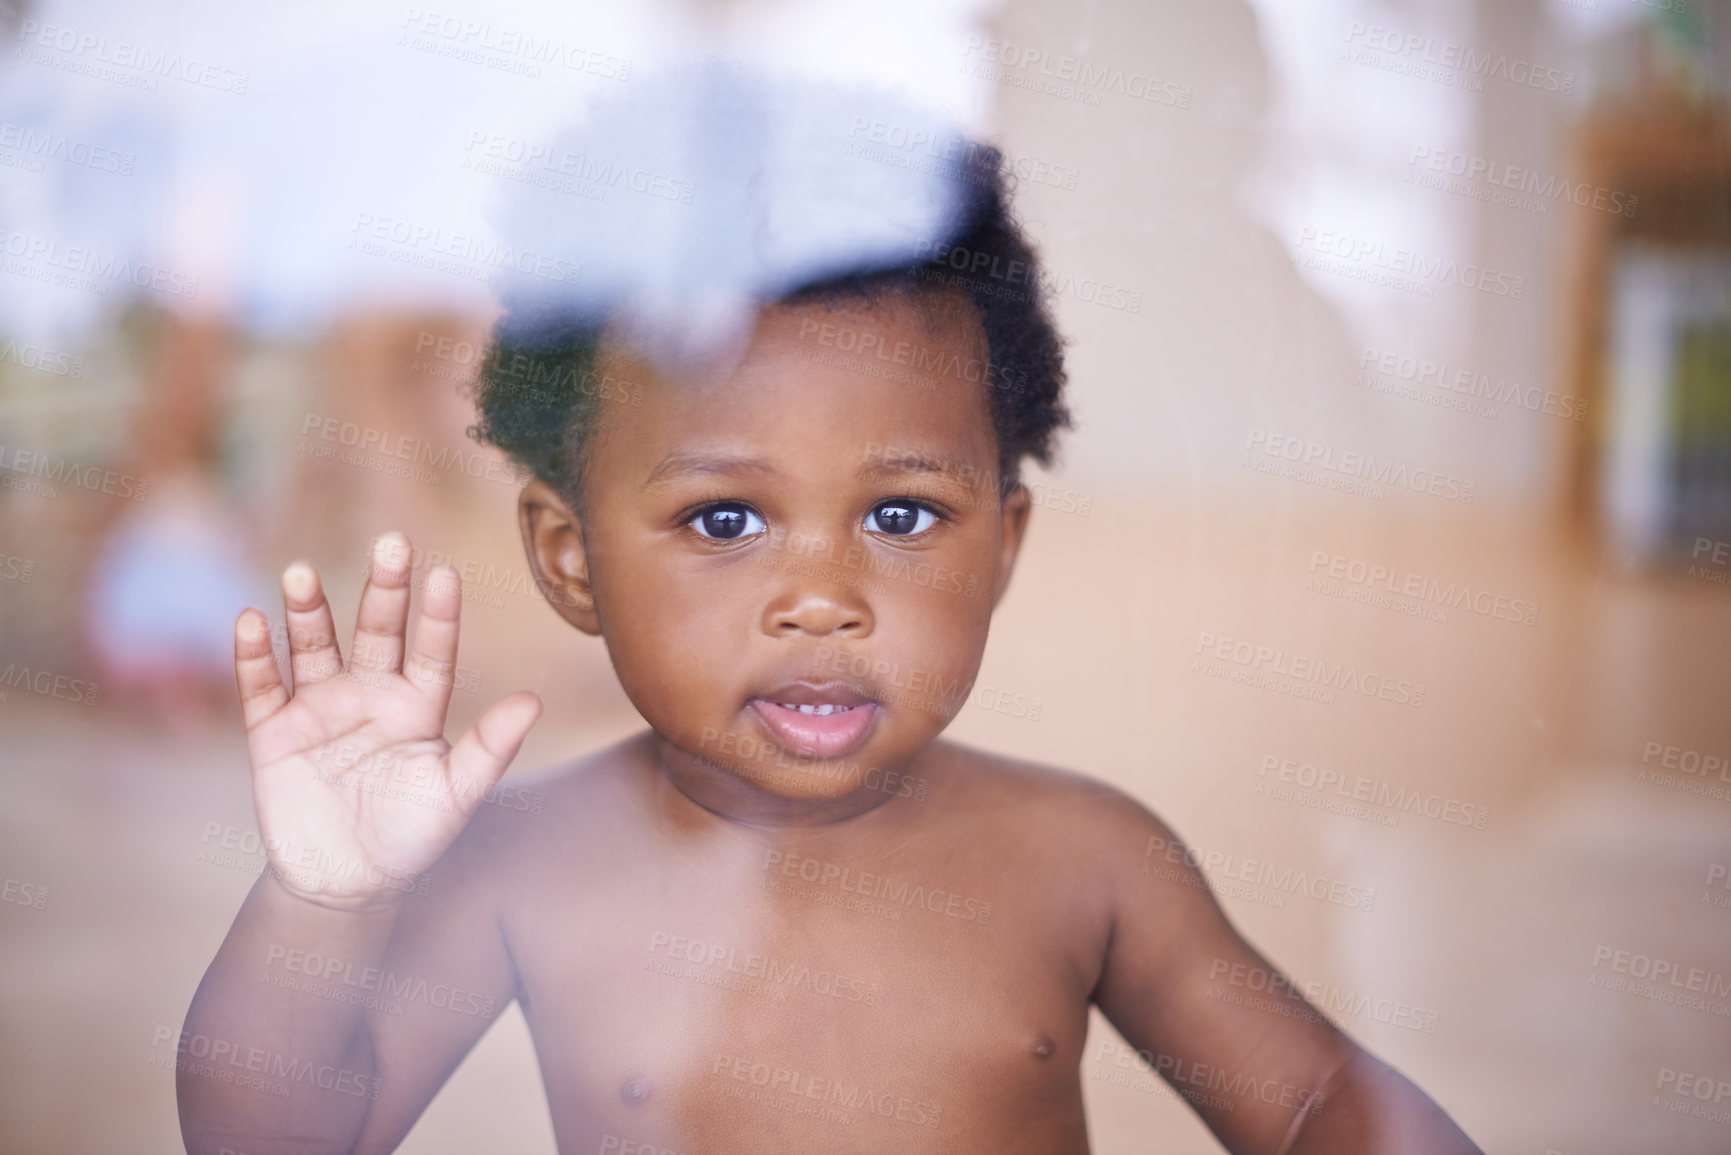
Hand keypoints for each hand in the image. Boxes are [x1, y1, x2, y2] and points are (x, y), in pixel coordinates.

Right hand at [232, 533, 541, 911]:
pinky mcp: (274, 732)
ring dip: (308, 610)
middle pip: (378, 631)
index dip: (439, 615)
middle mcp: (371, 694)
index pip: (433, 651)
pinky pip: (262, 687)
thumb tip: (534, 702)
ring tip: (301, 572)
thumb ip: (491, 749)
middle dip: (383, 588)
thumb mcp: (456, 796)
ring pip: (314, 646)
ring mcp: (320, 708)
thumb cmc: (412, 837)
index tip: (446, 573)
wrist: (347, 883)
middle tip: (391, 542)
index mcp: (419, 705)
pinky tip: (252, 621)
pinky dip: (254, 656)